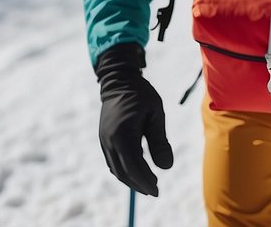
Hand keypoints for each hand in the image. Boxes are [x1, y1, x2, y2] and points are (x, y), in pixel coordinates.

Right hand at [95, 43, 173, 195]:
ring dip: (130, 179)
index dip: (145, 181)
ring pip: (115, 169)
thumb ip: (160, 141)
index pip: (133, 167)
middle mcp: (109, 140)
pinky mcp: (103, 138)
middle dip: (139, 184)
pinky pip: (112, 161)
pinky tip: (135, 172)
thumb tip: (167, 167)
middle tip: (154, 191)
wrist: (118, 80)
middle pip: (123, 172)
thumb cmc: (141, 95)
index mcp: (122, 135)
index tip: (157, 190)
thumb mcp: (156, 114)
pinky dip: (123, 170)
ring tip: (147, 184)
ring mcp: (104, 140)